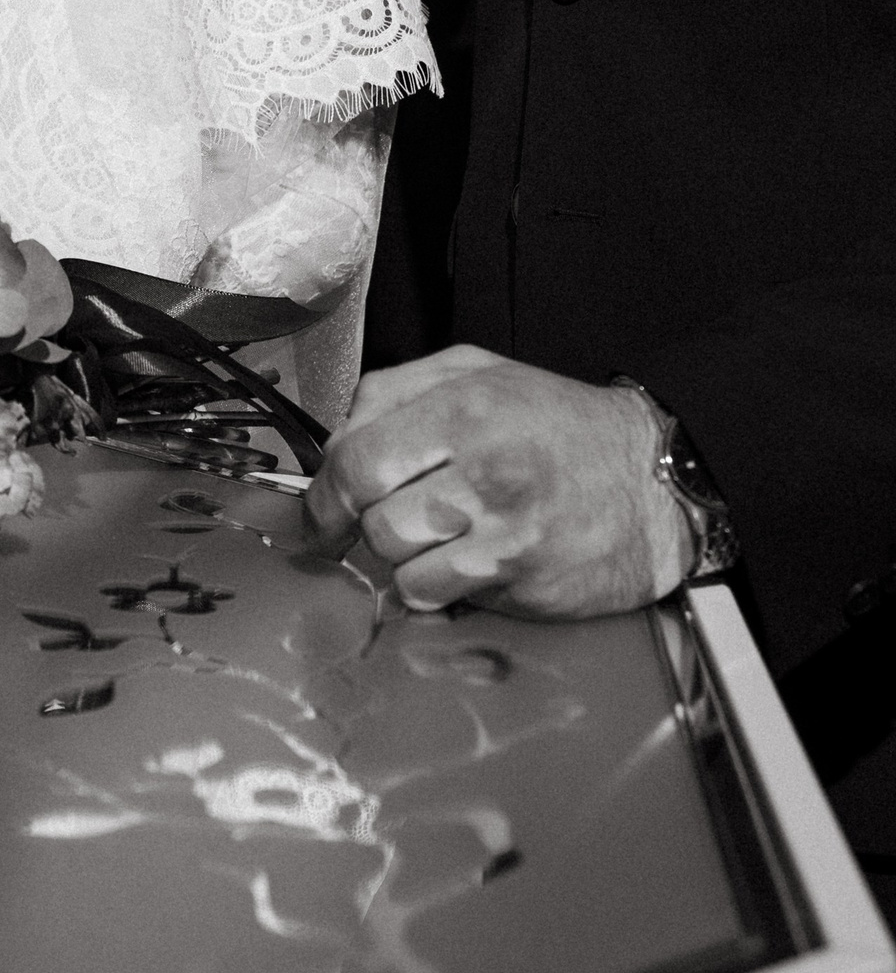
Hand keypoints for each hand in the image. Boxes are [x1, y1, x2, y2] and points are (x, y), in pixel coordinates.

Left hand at [304, 345, 693, 617]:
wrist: (652, 481)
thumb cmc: (558, 424)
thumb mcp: (476, 372)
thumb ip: (395, 392)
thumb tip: (335, 441)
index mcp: (465, 409)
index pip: (357, 461)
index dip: (325, 496)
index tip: (320, 513)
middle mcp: (485, 472)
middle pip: (374, 522)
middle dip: (370, 524)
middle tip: (392, 514)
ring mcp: (507, 535)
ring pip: (400, 569)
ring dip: (405, 559)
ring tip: (440, 534)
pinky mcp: (524, 584)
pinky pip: (441, 599)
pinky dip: (439, 588)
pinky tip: (467, 561)